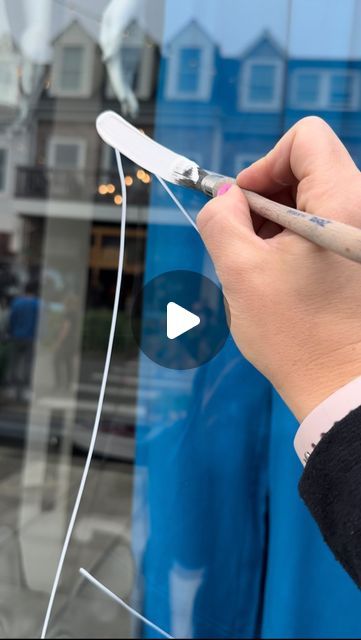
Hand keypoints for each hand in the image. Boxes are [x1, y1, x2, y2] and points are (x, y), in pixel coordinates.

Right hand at [197, 117, 360, 420]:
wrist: (339, 388)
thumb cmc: (295, 337)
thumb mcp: (240, 273)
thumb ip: (221, 218)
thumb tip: (225, 195)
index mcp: (342, 204)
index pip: (305, 139)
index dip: (265, 164)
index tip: (244, 203)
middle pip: (310, 168)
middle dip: (268, 197)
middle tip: (247, 239)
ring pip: (316, 199)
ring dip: (280, 222)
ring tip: (265, 264)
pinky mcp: (360, 256)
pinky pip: (326, 226)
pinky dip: (298, 239)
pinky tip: (284, 274)